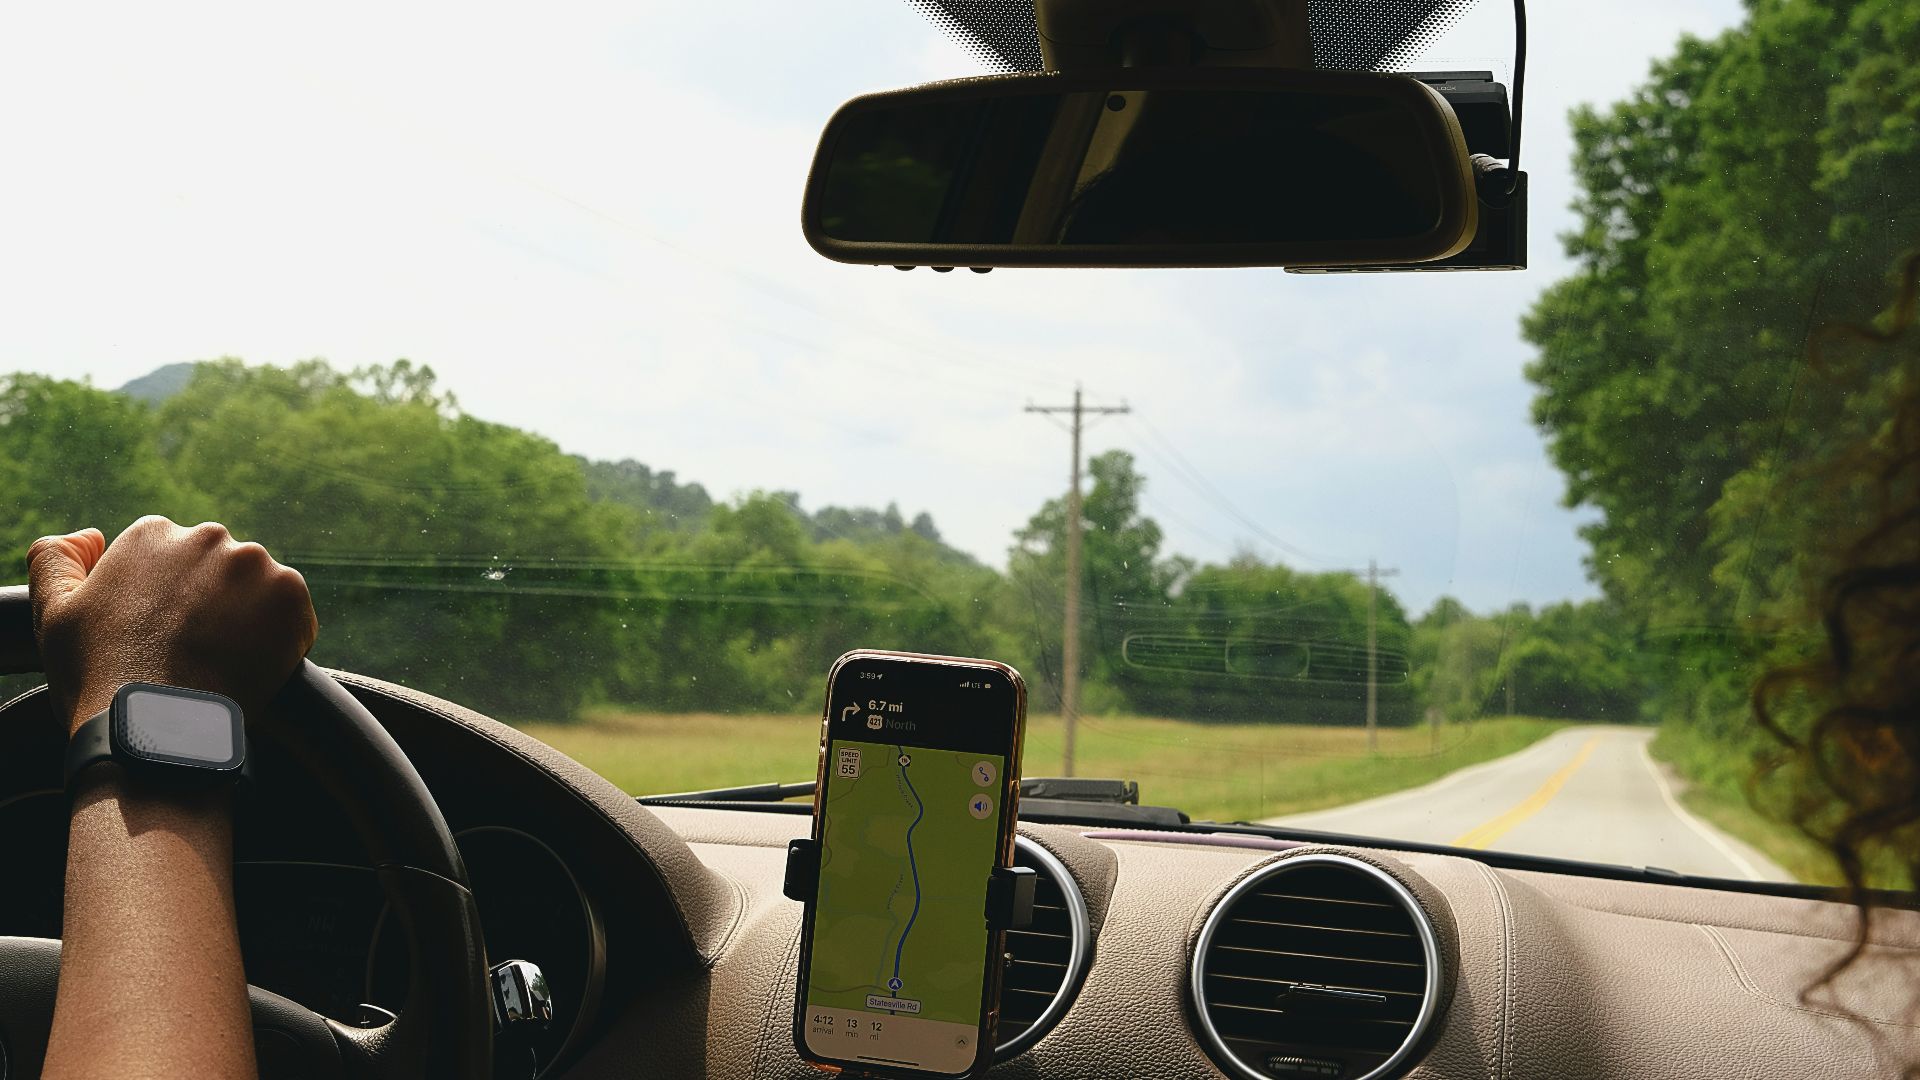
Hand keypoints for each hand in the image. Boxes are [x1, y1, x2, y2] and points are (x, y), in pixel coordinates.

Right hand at [28, 516, 317, 734]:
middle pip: (220, 571)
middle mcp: (208, 537)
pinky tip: (250, 667)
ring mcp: (254, 564)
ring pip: (258, 592)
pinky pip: (294, 616)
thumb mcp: (54, 613)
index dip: (171, 603)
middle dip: (212, 605)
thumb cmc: (99, 674)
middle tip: (195, 651)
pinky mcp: (291, 596)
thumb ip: (56, 560)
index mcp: (153, 534)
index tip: (164, 635)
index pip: (174, 561)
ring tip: (221, 662)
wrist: (155, 723)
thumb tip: (90, 537)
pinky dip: (281, 640)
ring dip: (248, 620)